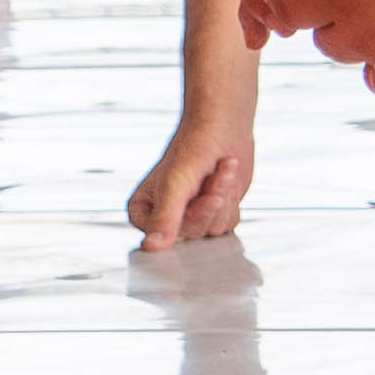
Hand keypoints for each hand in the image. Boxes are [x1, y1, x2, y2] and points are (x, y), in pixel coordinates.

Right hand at [127, 104, 255, 246]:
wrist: (222, 128)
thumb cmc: (192, 148)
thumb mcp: (174, 186)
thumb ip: (164, 219)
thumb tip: (152, 247)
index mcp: (143, 210)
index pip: (159, 236)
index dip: (182, 215)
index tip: (189, 192)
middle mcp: (166, 217)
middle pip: (191, 233)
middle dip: (207, 203)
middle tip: (210, 178)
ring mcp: (191, 216)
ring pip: (212, 229)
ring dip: (222, 198)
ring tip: (219, 173)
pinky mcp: (214, 215)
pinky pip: (228, 224)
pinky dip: (231, 201)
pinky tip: (226, 180)